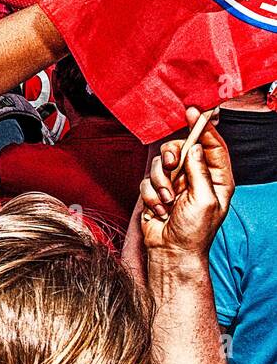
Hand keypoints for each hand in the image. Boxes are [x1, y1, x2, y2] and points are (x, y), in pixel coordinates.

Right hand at [139, 107, 233, 257]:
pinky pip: (147, 181)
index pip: (213, 146)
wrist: (171, 251)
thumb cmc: (194, 232)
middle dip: (172, 157)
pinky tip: (159, 209)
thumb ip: (199, 172)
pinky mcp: (157, 191)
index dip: (203, 127)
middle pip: (182, 149)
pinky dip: (151, 195)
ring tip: (167, 202)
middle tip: (170, 165)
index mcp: (217, 179)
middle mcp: (196, 178)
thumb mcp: (204, 201)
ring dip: (160, 183)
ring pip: (161, 164)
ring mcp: (176, 184)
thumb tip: (194, 147)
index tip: (192, 112)